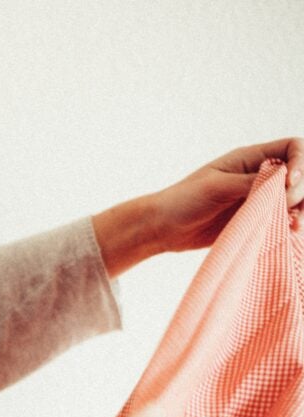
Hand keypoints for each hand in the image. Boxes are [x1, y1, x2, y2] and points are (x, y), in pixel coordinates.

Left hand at [150, 137, 303, 252]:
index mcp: (250, 159)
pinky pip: (282, 219)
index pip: (293, 149)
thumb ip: (253, 182)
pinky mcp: (253, 220)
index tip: (290, 183)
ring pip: (295, 199)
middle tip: (286, 207)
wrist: (162, 227)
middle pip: (300, 176)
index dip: (302, 163)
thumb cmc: (183, 201)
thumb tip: (286, 180)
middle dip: (301, 192)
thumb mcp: (218, 187)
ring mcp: (258, 199)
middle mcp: (258, 176)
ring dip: (300, 210)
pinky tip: (288, 232)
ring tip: (293, 224)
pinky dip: (290, 225)